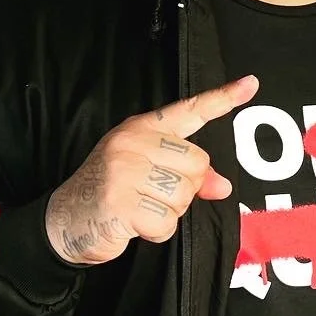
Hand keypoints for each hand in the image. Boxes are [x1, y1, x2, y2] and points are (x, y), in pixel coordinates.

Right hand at [46, 77, 258, 265]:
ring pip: (184, 195)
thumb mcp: (147, 172)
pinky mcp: (120, 202)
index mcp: (142, 128)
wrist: (64, 220)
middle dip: (186, 189)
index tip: (251, 84)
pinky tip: (135, 224)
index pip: (189, 110)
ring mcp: (125, 170)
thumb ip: (187, 173)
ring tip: (141, 207)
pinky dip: (157, 231)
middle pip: (198, 164)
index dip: (223, 98)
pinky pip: (166, 222)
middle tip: (154, 194)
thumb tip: (224, 187)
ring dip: (169, 212)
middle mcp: (134, 142)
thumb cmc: (111, 190)